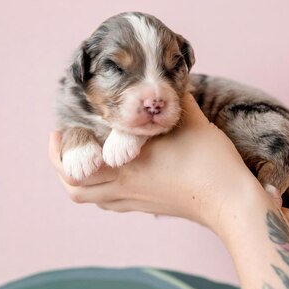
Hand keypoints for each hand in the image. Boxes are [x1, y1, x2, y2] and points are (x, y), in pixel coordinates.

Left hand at [49, 93, 260, 229]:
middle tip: (63, 144)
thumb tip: (162, 82)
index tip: (59, 130)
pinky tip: (111, 172)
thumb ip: (172, 98)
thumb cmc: (210, 162)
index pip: (76, 165)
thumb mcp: (190, 120)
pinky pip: (109, 203)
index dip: (60, 149)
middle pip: (74, 188)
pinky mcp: (146, 207)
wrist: (230, 202)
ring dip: (79, 179)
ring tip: (83, 155)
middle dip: (60, 166)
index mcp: (127, 165)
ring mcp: (134, 201)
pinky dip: (100, 189)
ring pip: (90, 199)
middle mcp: (124, 186)